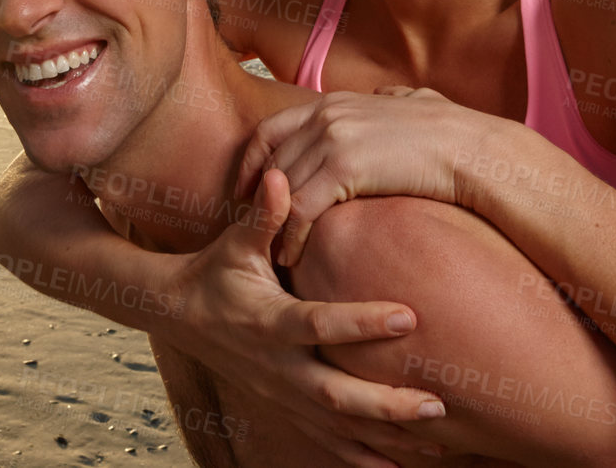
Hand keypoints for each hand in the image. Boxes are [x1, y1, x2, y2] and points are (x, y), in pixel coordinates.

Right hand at [164, 168, 447, 467]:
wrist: (176, 315)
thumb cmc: (214, 272)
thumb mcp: (234, 244)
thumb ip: (262, 216)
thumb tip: (280, 175)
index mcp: (266, 321)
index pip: (318, 325)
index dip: (362, 323)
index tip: (410, 316)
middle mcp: (275, 366)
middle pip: (334, 395)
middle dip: (386, 404)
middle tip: (436, 404)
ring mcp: (280, 394)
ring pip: (337, 425)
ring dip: (387, 436)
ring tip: (439, 439)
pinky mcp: (284, 407)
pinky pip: (326, 440)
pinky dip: (362, 457)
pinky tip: (401, 466)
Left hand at [237, 88, 495, 265]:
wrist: (474, 148)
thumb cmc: (454, 132)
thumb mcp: (415, 102)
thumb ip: (394, 97)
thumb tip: (391, 94)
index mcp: (334, 102)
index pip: (270, 129)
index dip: (251, 162)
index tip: (244, 190)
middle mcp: (326, 115)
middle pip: (272, 162)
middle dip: (257, 199)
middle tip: (252, 230)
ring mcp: (333, 138)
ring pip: (283, 187)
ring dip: (271, 223)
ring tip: (269, 252)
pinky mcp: (345, 167)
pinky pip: (303, 207)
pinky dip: (292, 234)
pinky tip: (293, 256)